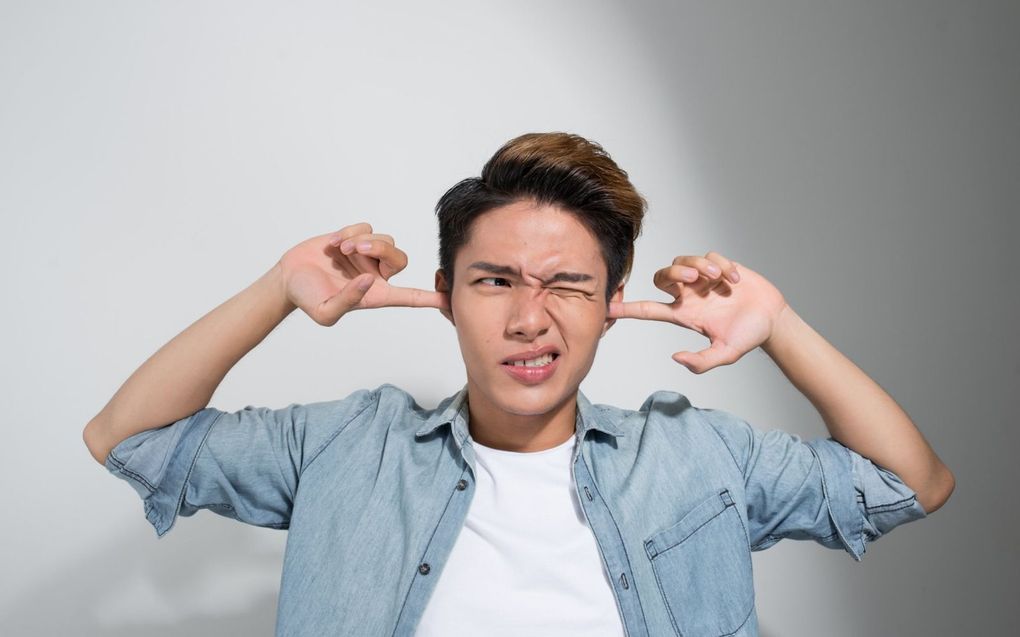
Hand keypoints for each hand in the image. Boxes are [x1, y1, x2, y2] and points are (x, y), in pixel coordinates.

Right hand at [278, 222, 448, 325]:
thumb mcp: (325, 311)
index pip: (410, 297)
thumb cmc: (308, 299)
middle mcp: (376, 275)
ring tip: (340, 250)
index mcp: (376, 295)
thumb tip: (369, 279)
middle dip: (380, 250)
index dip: (432, 298)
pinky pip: (366, 227)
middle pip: (400, 258)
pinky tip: (333, 244)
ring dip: (362, 241)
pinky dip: (350, 233)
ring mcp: (367, 255)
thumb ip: (348, 300)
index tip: (452, 298)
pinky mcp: (356, 237)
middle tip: (355, 250)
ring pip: (384, 240)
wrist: (288, 278)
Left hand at [608, 252, 788, 372]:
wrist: (772, 320)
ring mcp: (703, 280)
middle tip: (695, 278)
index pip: (648, 310)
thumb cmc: (747, 338)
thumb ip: (702, 361)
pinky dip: (721, 264)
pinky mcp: (719, 266)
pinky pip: (710, 256)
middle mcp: (689, 295)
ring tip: (718, 278)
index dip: (627, 309)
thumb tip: (675, 358)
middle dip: (674, 273)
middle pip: (661, 277)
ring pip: (683, 262)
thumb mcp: (725, 354)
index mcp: (684, 314)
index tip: (606, 309)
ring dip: (700, 265)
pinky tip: (734, 279)